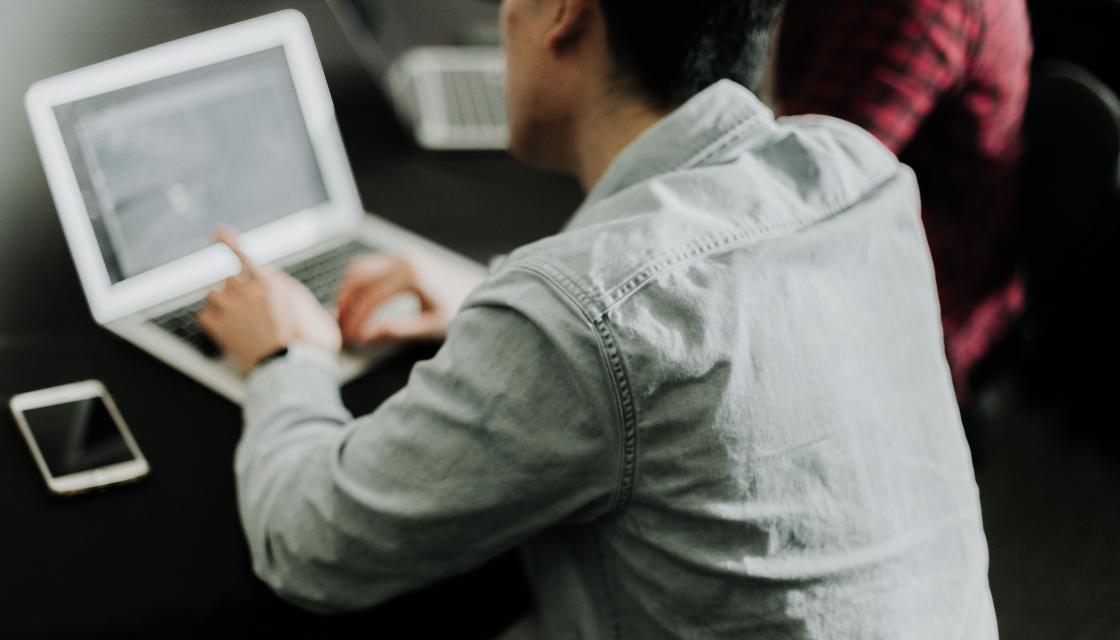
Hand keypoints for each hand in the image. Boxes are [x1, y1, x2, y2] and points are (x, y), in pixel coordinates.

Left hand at [198, 229, 340, 372]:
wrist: (295, 366)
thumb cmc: (312, 345)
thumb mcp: (323, 319)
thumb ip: (318, 310)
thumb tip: (328, 311)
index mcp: (274, 282)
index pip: (244, 254)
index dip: (229, 241)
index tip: (217, 233)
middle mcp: (250, 289)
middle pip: (231, 279)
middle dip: (238, 292)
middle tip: (248, 311)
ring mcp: (233, 307)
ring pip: (214, 295)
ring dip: (222, 304)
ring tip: (234, 319)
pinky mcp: (221, 327)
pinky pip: (205, 316)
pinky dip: (211, 321)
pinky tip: (221, 329)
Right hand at [336, 253, 482, 346]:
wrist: (482, 293)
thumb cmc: (462, 309)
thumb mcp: (432, 326)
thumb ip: (398, 330)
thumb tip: (367, 337)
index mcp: (413, 275)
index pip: (372, 298)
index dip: (358, 321)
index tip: (352, 340)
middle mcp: (405, 260)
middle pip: (359, 279)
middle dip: (346, 306)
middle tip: (341, 330)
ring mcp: (403, 256)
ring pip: (359, 268)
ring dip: (347, 292)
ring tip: (344, 319)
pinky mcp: (403, 259)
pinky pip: (369, 266)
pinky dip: (357, 284)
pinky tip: (355, 304)